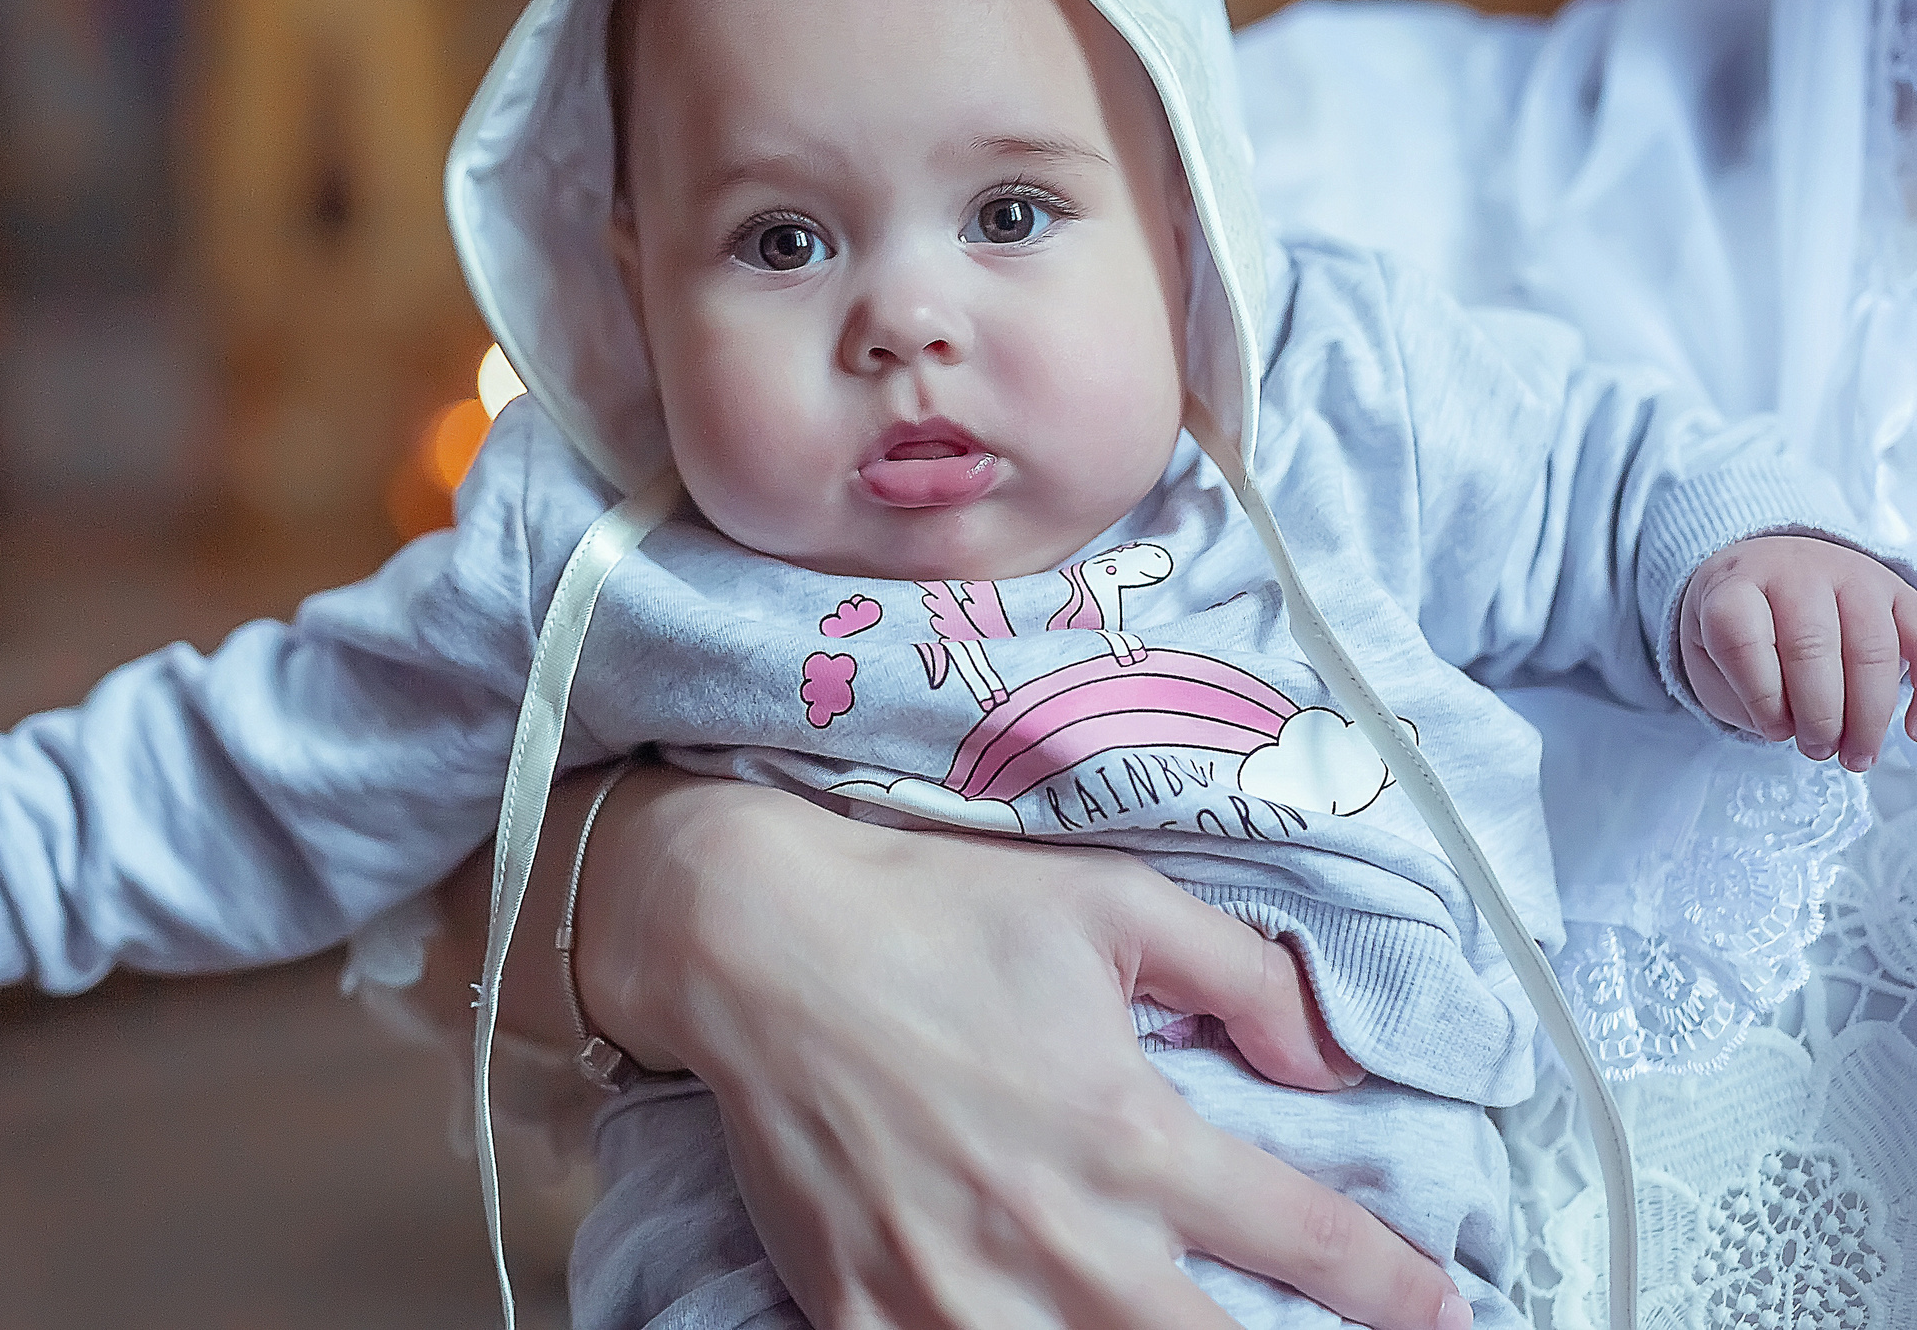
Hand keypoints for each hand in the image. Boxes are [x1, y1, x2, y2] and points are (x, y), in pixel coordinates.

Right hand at [571, 773, 1470, 1329]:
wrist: (751, 939)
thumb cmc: (933, 910)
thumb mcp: (1109, 901)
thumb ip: (1242, 975)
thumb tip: (1332, 1058)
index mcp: (1131, 1133)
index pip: (1308, 1240)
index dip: (1394, 1287)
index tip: (1438, 1307)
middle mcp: (1059, 1236)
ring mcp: (955, 1292)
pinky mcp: (862, 1316)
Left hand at [1679, 534, 1916, 770]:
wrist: (1767, 570)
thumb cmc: (1740, 628)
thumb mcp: (1709, 655)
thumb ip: (1737, 690)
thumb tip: (1789, 726)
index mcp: (1734, 586)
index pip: (1741, 637)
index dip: (1759, 694)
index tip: (1773, 731)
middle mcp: (1794, 573)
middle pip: (1811, 647)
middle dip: (1819, 715)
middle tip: (1817, 750)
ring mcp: (1850, 576)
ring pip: (1871, 648)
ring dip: (1868, 714)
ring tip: (1855, 754)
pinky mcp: (1895, 591)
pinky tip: (1910, 730)